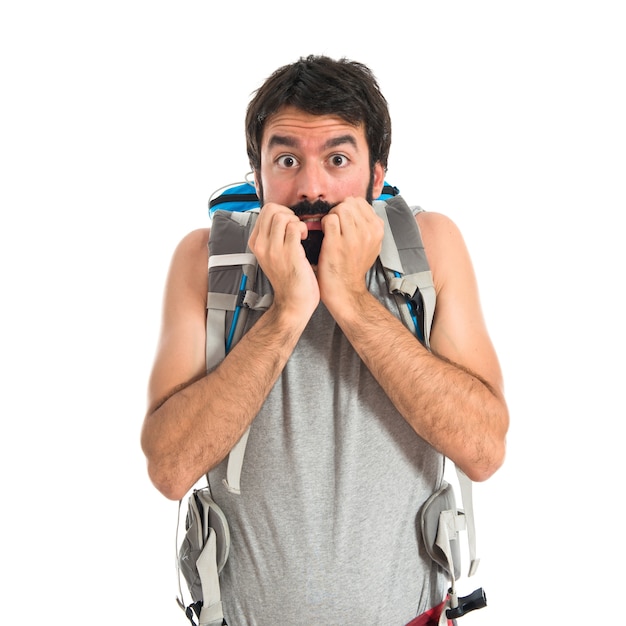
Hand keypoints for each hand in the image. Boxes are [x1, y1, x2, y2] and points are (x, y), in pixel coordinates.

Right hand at [248, 203, 319, 318]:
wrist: (293, 302)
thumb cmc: (288, 280)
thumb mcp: (272, 256)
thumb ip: (273, 237)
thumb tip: (282, 218)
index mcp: (256, 243)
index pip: (264, 212)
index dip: (281, 212)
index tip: (289, 224)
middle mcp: (261, 245)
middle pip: (272, 209)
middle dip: (288, 213)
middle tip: (295, 227)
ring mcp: (274, 249)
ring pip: (283, 216)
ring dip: (296, 221)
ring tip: (300, 235)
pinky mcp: (288, 253)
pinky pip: (295, 227)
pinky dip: (303, 229)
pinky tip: (304, 239)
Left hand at [317, 197, 383, 311]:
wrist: (346, 289)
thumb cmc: (355, 266)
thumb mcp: (372, 245)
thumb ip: (368, 225)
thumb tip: (358, 208)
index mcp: (377, 229)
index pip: (360, 202)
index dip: (348, 209)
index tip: (345, 222)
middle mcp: (368, 231)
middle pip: (349, 203)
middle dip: (339, 211)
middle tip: (336, 227)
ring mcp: (353, 237)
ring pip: (339, 209)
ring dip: (331, 217)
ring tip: (331, 232)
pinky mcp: (336, 243)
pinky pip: (329, 220)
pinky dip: (323, 224)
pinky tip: (325, 236)